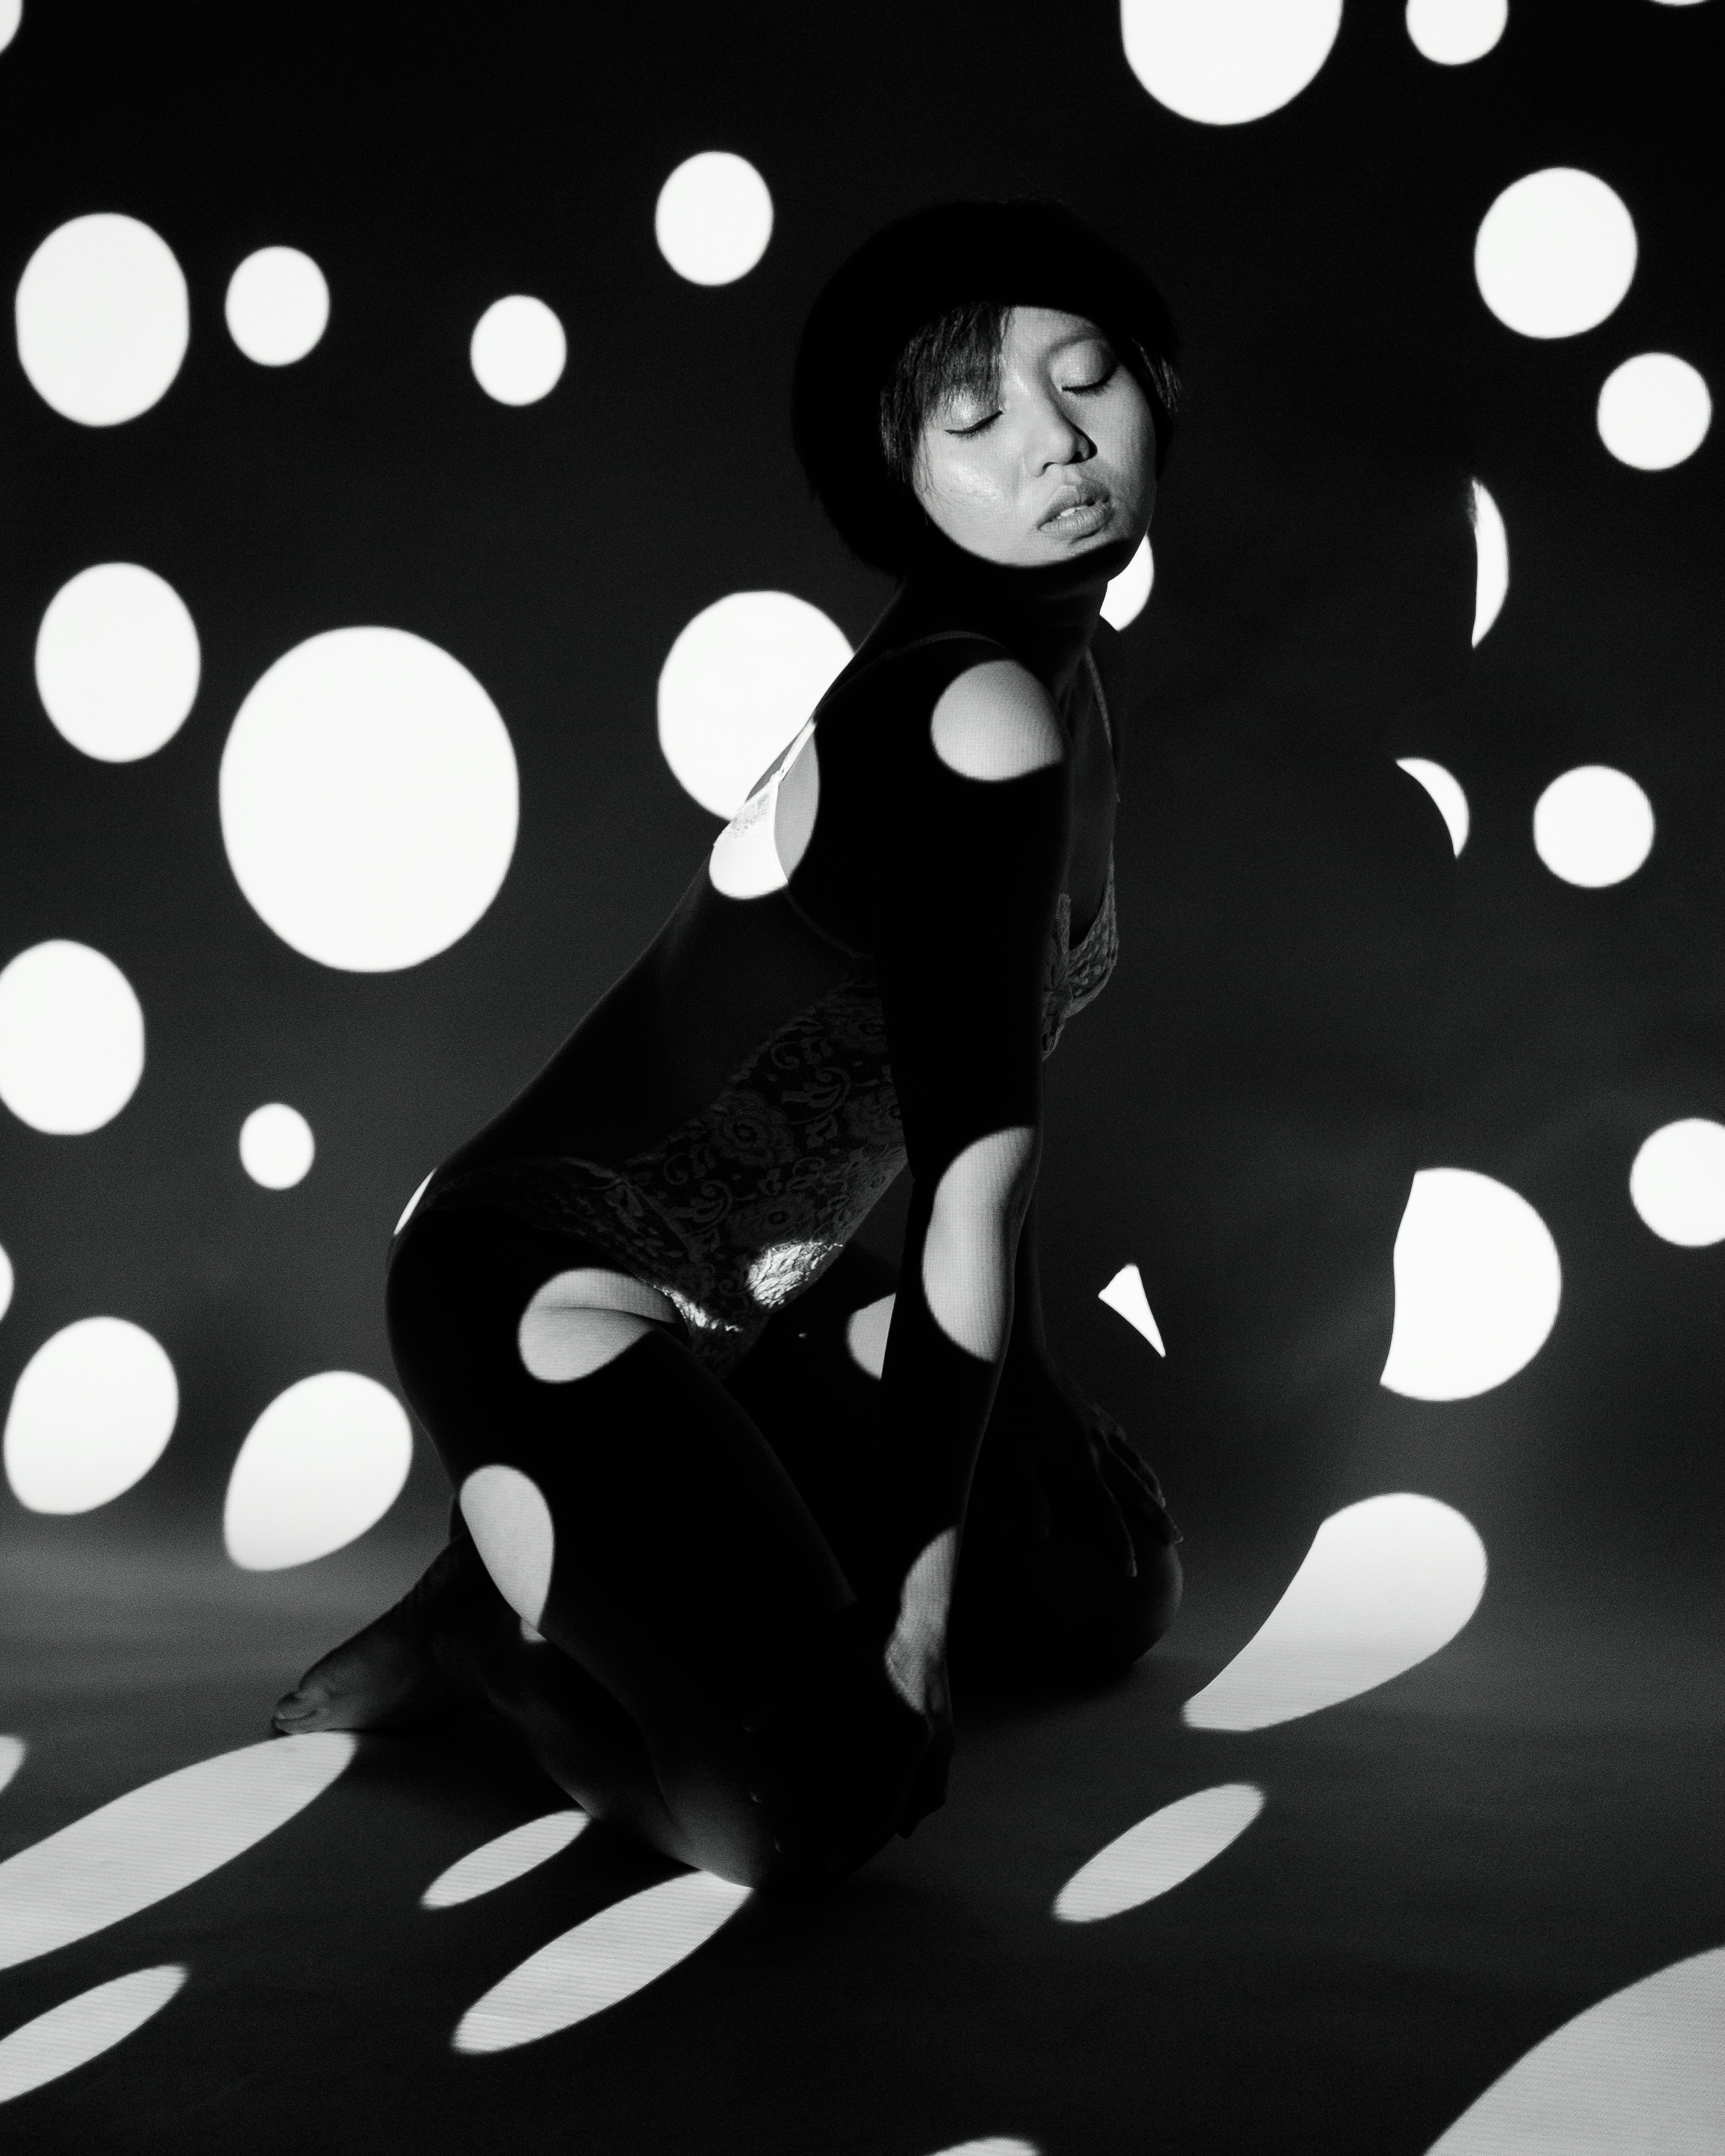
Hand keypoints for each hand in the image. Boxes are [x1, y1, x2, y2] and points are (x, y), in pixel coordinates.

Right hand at [737, 1600, 948, 1873]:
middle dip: (810, 1820)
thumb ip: (930, 1786)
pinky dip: (770, 1707)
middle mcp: (881, 1726)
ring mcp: (855, 1695)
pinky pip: (796, 1690)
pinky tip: (748, 1725)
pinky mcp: (834, 1665)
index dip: (857, 1841)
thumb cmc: (929, 1685)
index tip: (831, 1865)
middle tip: (783, 1845)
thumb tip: (905, 1832)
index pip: (881, 1807)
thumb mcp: (943, 1737)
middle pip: (840, 1785)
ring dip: (783, 1774)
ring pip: (812, 1743)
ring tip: (759, 1798)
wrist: (915, 1614)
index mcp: (911, 1748)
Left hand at [976, 1351, 1179, 1579]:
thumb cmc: (1007, 1408)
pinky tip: (1131, 1455)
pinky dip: (1129, 1452)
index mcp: (1078, 1462)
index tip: (1132, 1570)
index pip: (1106, 1512)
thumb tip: (1043, 1537)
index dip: (1119, 1543)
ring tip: (1163, 1504)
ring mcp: (1096, 1426)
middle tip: (1175, 1539)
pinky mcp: (1090, 1409)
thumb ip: (1029, 1496)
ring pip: (1132, 1461)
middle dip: (1154, 1518)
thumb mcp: (1011, 1456)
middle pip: (1133, 1489)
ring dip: (1149, 1486)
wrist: (1019, 1358)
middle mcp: (1096, 1447)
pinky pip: (1118, 1435)